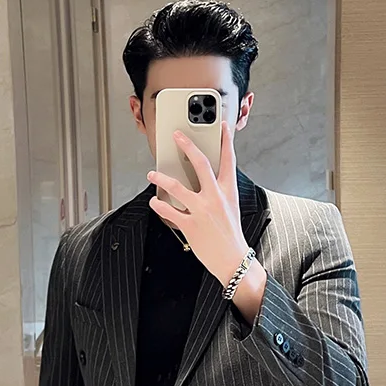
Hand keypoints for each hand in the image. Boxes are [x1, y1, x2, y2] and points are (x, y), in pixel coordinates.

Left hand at [147, 122, 248, 285]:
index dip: (226, 140)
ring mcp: (202, 211)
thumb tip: (206, 179)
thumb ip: (220, 191)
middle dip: (187, 146)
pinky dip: (158, 204)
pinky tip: (154, 200)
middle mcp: (216, 198)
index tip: (222, 126)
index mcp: (229, 192)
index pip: (228, 160)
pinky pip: (169, 211)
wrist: (233, 260)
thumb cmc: (230, 235)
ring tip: (152, 172)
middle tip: (177, 136)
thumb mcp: (231, 208)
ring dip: (161, 177)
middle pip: (201, 164)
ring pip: (177, 187)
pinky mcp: (190, 225)